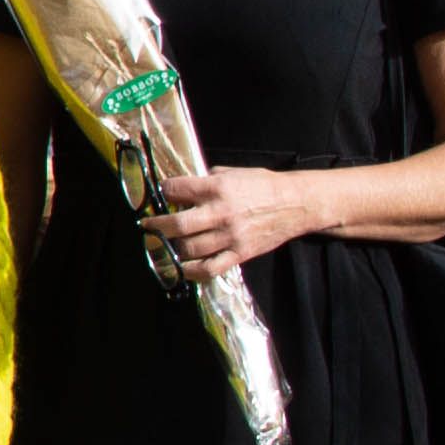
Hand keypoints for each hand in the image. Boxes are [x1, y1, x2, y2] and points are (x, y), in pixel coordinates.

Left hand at [142, 163, 313, 281]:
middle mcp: (220, 213)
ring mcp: (230, 236)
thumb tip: (183, 187)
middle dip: (157, 225)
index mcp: (216, 188)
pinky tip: (181, 269)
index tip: (160, 194)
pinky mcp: (240, 253)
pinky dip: (192, 272)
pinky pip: (210, 268)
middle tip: (148, 225)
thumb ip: (206, 179)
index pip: (176, 190)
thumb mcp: (232, 172)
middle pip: (177, 224)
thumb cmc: (263, 185)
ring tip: (163, 244)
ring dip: (172, 248)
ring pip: (190, 248)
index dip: (163, 191)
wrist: (296, 203)